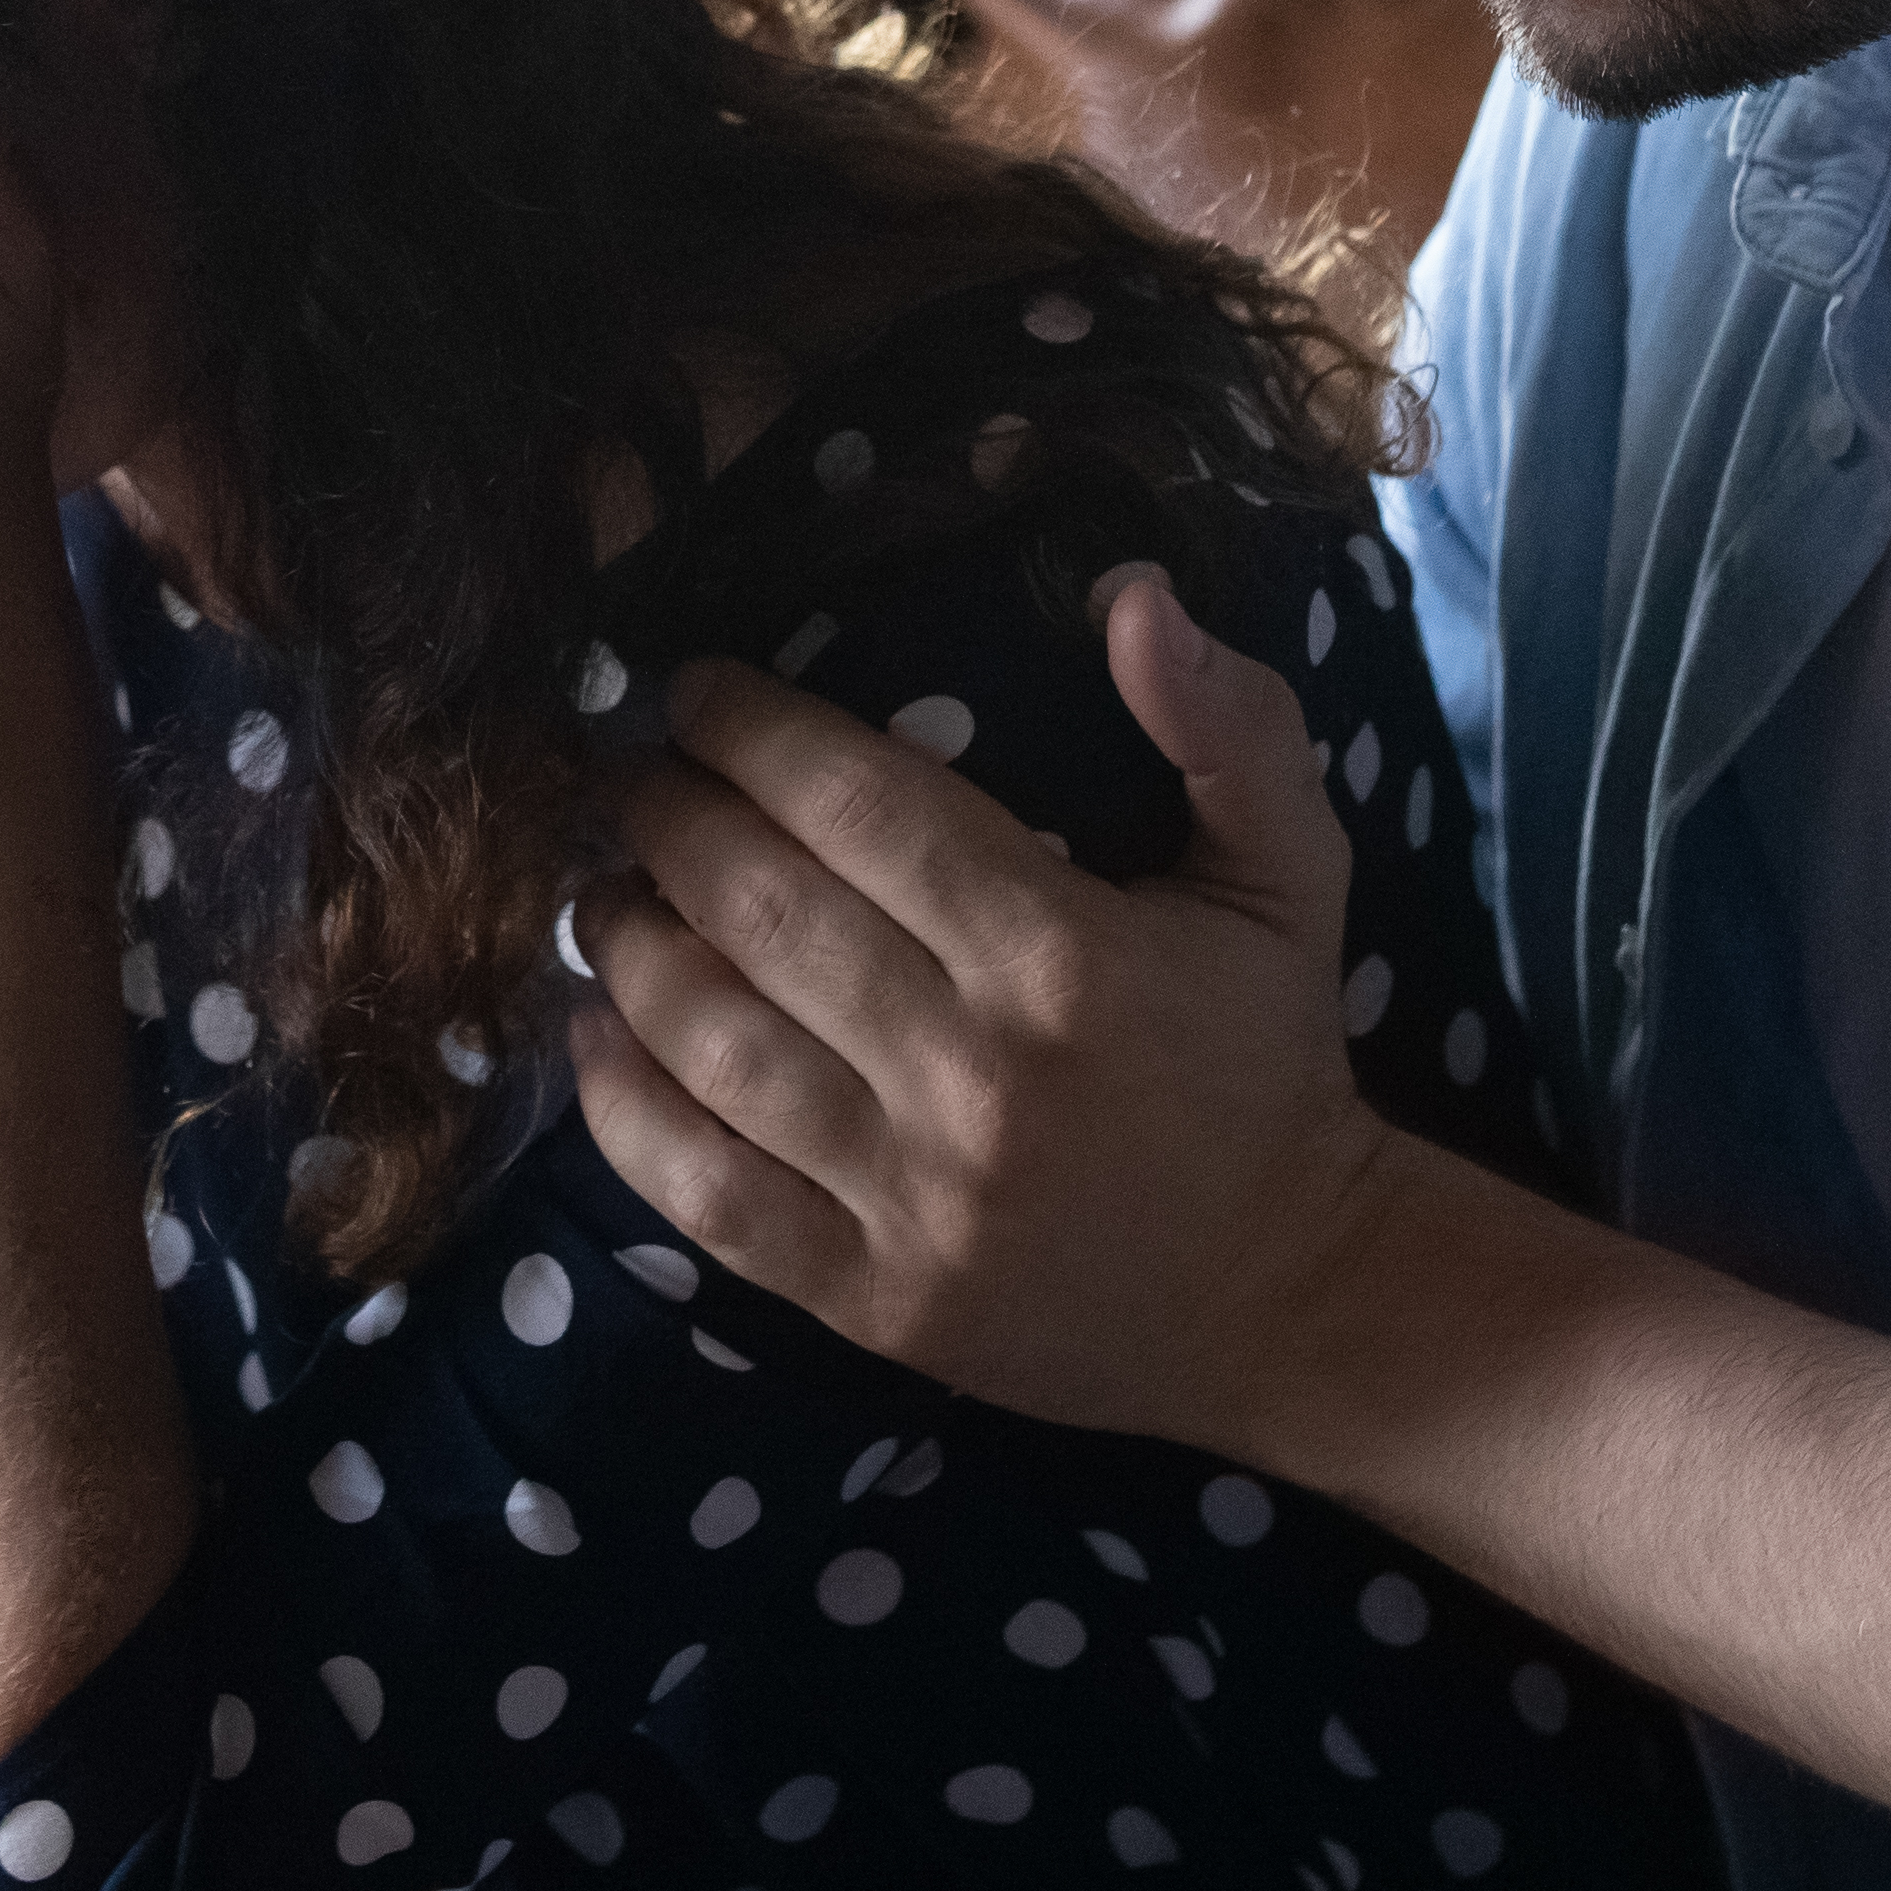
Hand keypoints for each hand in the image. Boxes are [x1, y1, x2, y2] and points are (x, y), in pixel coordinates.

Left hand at [566, 567, 1402, 1451]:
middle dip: (666, 819)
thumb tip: (1130, 592)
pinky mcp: (871, 1297)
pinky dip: (625, 1106)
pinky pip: (707, 1193)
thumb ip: (1230, 723)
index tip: (694, 691)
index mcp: (1064, 954)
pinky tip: (596, 1033)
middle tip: (630, 779)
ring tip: (606, 892)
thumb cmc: (1270, 1062)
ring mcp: (913, 1196)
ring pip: (714, 1043)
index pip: (858, 803)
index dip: (750, 729)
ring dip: (631, 948)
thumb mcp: (1291, 875)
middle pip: (761, 909)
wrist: (1294, 1296)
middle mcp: (973, 1071)